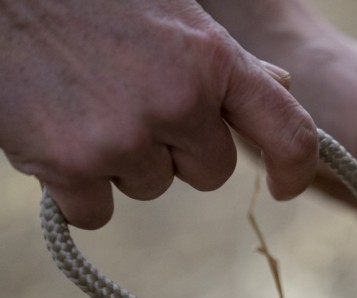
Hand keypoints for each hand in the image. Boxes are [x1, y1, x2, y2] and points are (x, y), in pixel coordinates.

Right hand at [0, 0, 316, 228]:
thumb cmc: (92, 0)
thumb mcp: (173, 13)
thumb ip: (227, 62)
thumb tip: (280, 89)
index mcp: (213, 58)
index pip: (288, 131)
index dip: (295, 168)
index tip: (285, 188)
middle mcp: (178, 101)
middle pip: (210, 173)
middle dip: (180, 152)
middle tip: (130, 101)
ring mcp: (124, 138)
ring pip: (151, 188)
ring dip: (125, 161)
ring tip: (84, 102)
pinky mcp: (71, 168)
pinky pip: (98, 212)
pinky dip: (79, 189)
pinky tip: (56, 136)